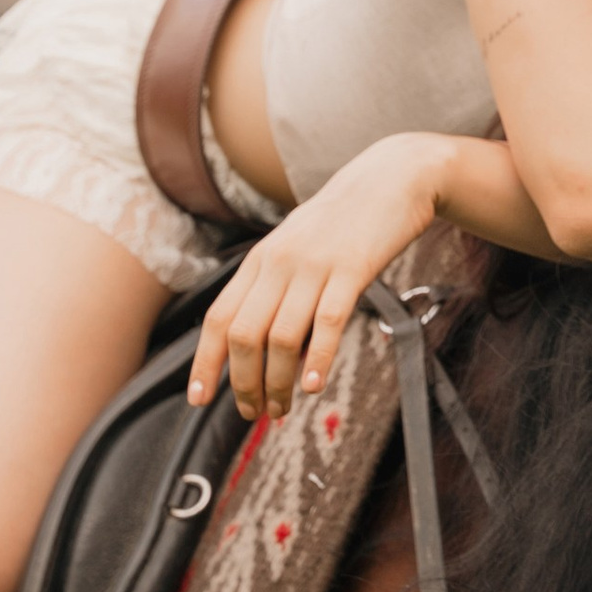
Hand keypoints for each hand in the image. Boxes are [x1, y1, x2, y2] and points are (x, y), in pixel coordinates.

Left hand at [189, 134, 444, 418]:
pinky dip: (318, 359)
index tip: (200, 399)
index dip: (205, 363)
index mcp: (260, 260)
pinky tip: (313, 385)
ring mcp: (314, 265)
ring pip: (282, 338)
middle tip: (254, 413)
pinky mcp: (352, 269)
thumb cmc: (344, 221)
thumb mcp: (296, 245)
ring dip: (278, 382)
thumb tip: (260, 342)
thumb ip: (276, 285)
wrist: (392, 178)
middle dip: (244, 383)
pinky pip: (328, 322)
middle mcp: (279, 263)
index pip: (218, 319)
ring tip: (283, 407)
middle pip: (245, 335)